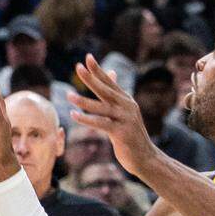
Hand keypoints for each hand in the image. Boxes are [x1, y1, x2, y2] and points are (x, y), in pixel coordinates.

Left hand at [66, 55, 159, 177]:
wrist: (146, 158)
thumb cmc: (131, 135)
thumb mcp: (124, 112)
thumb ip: (115, 95)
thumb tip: (112, 73)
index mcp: (126, 100)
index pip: (110, 82)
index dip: (99, 70)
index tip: (87, 57)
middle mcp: (127, 106)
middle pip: (106, 90)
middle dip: (91, 78)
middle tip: (78, 67)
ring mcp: (126, 119)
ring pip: (102, 107)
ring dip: (84, 101)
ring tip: (68, 95)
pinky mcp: (122, 132)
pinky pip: (101, 124)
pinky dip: (87, 119)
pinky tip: (74, 115)